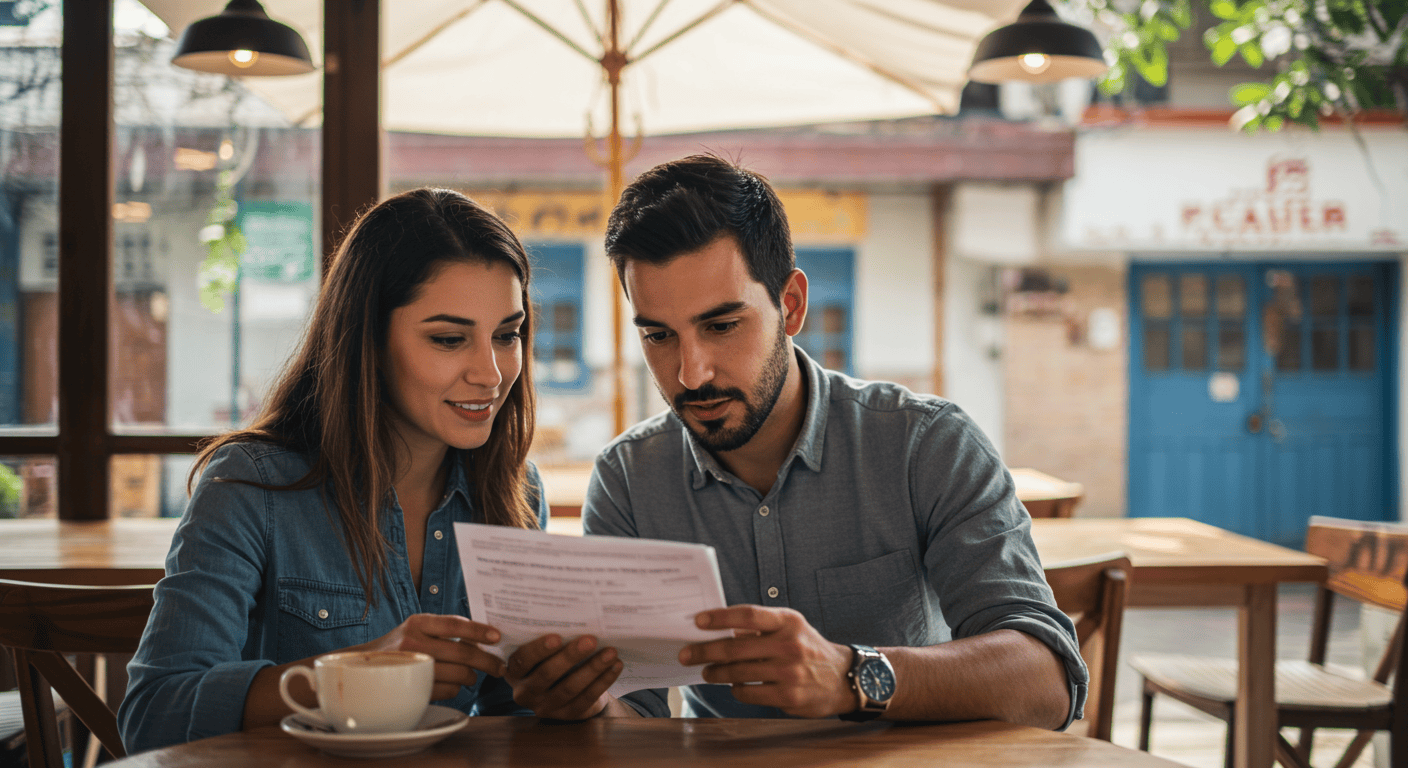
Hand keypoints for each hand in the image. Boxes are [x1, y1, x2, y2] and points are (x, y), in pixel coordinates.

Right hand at [358, 614, 505, 700]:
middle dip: (487, 661)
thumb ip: (444, 630)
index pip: (454, 624)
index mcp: (418, 623)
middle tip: (500, 667)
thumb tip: (485, 638)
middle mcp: (413, 642)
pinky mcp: (413, 688)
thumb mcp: (417, 629)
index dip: (479, 630)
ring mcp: (412, 666)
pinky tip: (452, 684)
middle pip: (462, 653)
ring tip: (472, 675)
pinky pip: (448, 690)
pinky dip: (456, 688)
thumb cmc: (401, 646)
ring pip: (458, 674)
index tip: (497, 637)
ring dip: (472, 677)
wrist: (364, 667)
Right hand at [505, 634, 622, 719]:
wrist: (562, 686)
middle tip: (591, 640)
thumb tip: (570, 608)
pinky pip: (586, 699)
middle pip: (547, 674)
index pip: (522, 660)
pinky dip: (603, 681)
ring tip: (611, 652)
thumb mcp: (540, 648)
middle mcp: (525, 692)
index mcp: (514, 671)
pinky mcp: (567, 714)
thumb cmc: (549, 656)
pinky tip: (615, 666)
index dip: (538, 650)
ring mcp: (545, 707)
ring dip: (592, 668)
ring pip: (569, 688)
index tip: (557, 637)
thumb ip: (545, 634)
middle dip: (570, 656)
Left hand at [680, 605, 854, 717]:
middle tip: (686, 654)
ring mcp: (789, 672)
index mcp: (788, 621)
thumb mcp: (790, 628)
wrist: (843, 678)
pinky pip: (748, 693)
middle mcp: (789, 644)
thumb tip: (720, 629)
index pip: (748, 615)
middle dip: (705, 651)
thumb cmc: (808, 648)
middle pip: (735, 647)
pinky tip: (734, 686)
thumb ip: (760, 627)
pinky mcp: (788, 696)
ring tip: (706, 672)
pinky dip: (736, 689)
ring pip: (738, 673)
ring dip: (715, 673)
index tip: (698, 621)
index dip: (720, 617)